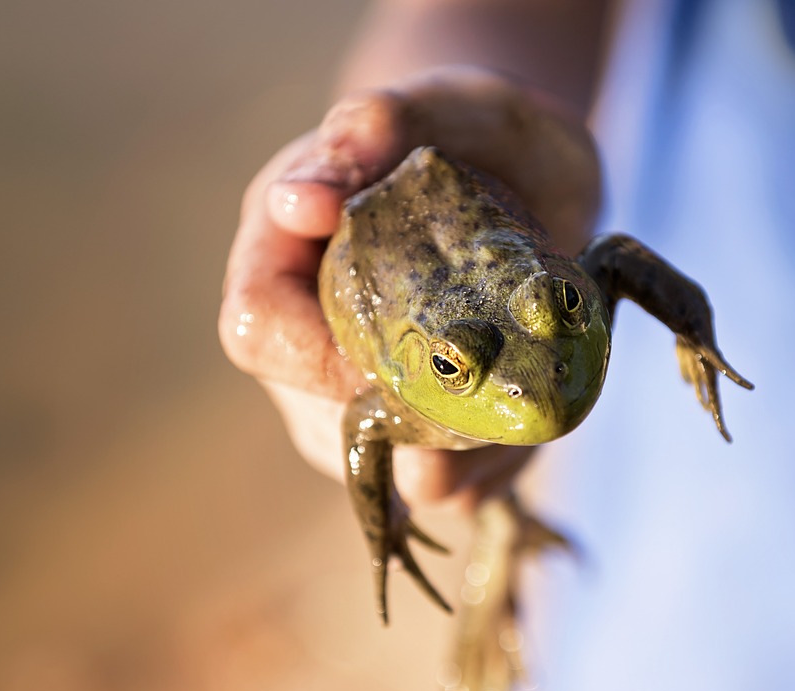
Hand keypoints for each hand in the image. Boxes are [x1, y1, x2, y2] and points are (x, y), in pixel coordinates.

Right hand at [220, 66, 600, 510]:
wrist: (536, 175)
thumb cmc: (475, 134)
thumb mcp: (444, 106)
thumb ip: (382, 121)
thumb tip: (313, 183)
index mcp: (285, 253)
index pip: (258, 330)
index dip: (308, 355)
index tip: (387, 353)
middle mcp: (316, 334)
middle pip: (321, 421)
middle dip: (401, 428)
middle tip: (475, 410)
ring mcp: (370, 388)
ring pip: (390, 467)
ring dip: (454, 461)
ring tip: (512, 421)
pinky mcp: (433, 423)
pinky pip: (451, 481)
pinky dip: (492, 469)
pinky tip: (527, 432)